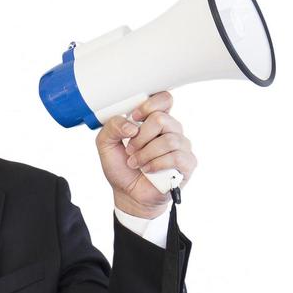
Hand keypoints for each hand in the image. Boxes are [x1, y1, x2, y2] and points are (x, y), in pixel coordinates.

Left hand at [95, 92, 195, 216]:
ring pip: (168, 140)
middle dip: (141, 137)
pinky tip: (148, 170)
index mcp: (154, 121)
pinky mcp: (186, 164)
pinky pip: (176, 157)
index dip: (149, 105)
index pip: (164, 99)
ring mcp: (181, 146)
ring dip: (146, 154)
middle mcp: (171, 130)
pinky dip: (157, 164)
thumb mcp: (105, 144)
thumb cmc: (121, 167)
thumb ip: (112, 126)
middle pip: (162, 119)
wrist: (128, 193)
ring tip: (136, 163)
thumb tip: (131, 125)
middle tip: (130, 150)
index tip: (134, 118)